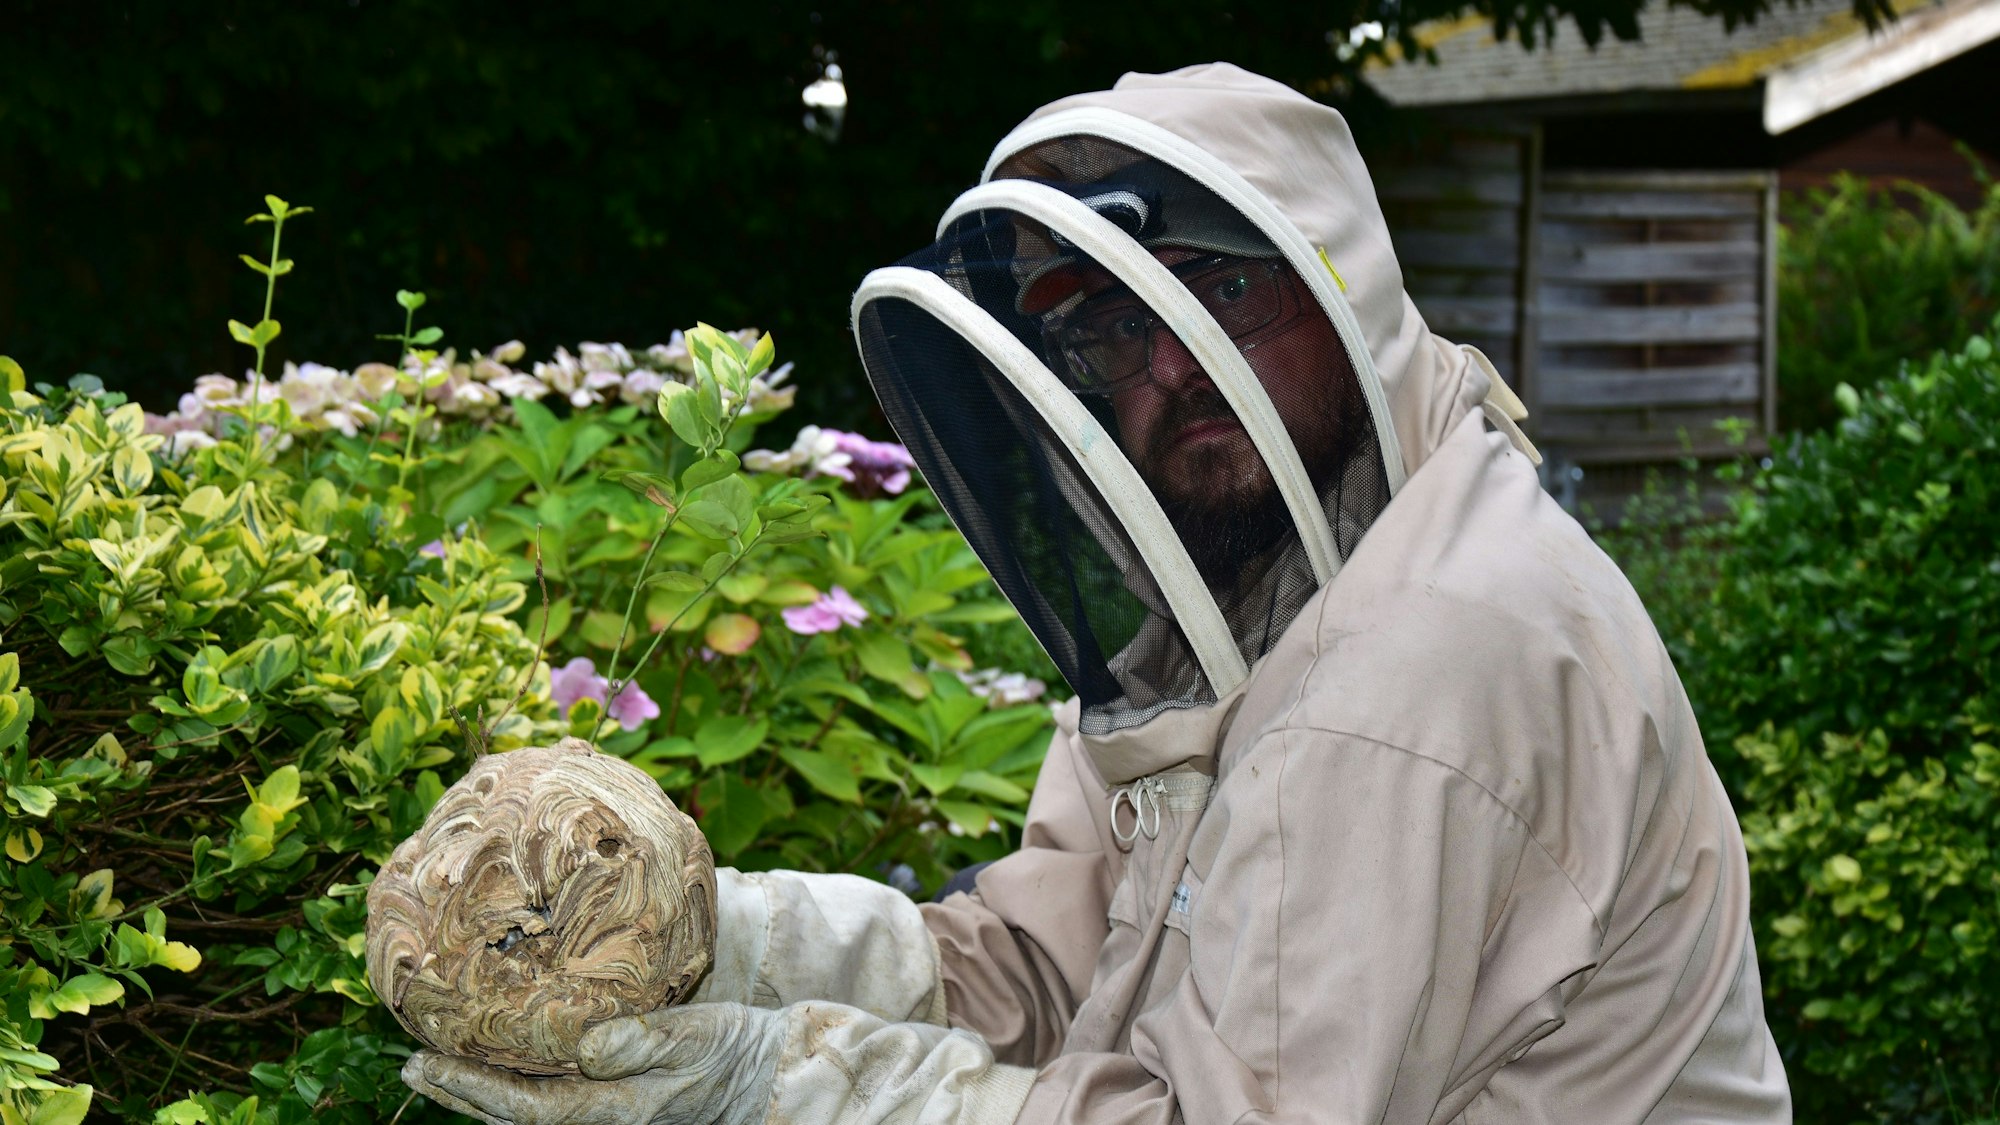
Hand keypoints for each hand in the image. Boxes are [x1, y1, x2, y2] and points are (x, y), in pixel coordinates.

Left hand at [403, 1002, 785, 1124]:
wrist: (761, 1073)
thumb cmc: (730, 1048)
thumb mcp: (694, 1035)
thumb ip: (643, 1040)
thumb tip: (587, 1048)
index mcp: (615, 1109)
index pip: (527, 1109)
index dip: (471, 1089)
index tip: (426, 1063)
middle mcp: (601, 1120)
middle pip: (512, 1120)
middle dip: (458, 1094)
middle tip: (411, 1064)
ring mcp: (604, 1115)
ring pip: (524, 1115)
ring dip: (476, 1094)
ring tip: (434, 1067)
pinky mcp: (609, 1102)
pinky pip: (545, 1102)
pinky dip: (509, 1088)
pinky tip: (492, 1065)